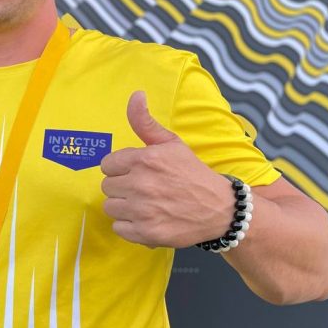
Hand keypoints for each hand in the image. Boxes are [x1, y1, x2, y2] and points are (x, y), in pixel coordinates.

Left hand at [99, 91, 232, 247]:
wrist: (220, 208)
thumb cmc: (192, 173)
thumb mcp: (171, 144)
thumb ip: (145, 122)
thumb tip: (135, 95)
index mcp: (144, 159)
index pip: (107, 164)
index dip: (121, 169)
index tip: (136, 173)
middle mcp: (141, 183)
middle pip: (107, 186)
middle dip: (122, 187)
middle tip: (144, 189)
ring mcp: (143, 210)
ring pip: (110, 207)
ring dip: (124, 207)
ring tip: (145, 205)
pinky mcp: (146, 232)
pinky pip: (118, 228)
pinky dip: (129, 226)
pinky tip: (146, 219)